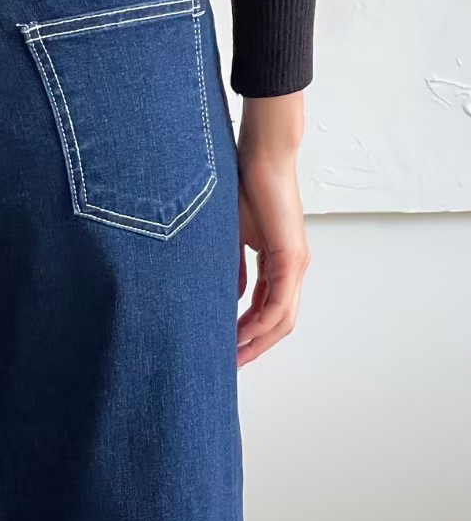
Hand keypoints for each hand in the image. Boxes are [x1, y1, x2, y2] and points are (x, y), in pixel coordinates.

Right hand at [235, 93, 310, 366]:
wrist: (262, 154)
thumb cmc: (245, 185)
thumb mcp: (233, 235)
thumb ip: (234, 267)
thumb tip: (232, 296)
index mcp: (280, 263)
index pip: (268, 310)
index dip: (249, 334)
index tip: (225, 349)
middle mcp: (293, 269)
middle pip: (280, 324)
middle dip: (255, 348)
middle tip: (228, 365)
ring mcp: (295, 265)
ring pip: (282, 319)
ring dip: (257, 342)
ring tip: (232, 358)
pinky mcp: (291, 257)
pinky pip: (278, 302)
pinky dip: (260, 323)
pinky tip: (239, 334)